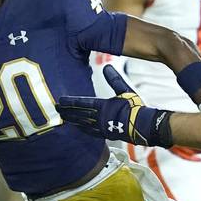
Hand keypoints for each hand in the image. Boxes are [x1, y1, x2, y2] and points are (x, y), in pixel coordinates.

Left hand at [57, 64, 172, 146]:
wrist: (144, 125)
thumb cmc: (135, 107)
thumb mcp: (124, 90)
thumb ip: (114, 79)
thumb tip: (107, 67)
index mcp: (102, 106)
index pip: (82, 103)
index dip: (70, 102)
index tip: (60, 100)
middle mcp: (99, 118)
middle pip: (79, 114)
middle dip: (67, 111)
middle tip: (56, 109)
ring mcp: (101, 127)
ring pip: (83, 123)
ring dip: (73, 120)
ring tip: (64, 118)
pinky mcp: (106, 134)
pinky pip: (91, 132)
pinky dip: (83, 129)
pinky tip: (78, 128)